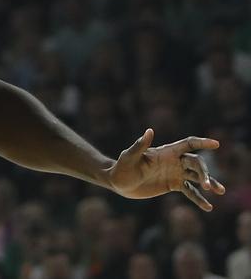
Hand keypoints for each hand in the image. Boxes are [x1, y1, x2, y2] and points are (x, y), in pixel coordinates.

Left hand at [105, 129, 225, 210]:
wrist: (118, 183)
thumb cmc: (122, 167)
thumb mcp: (129, 157)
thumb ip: (139, 145)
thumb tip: (149, 131)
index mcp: (166, 152)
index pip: (188, 144)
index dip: (202, 143)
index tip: (216, 144)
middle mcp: (174, 161)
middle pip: (196, 163)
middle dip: (204, 172)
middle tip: (208, 185)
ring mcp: (175, 173)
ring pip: (197, 177)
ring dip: (209, 182)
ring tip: (220, 192)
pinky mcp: (173, 185)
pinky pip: (190, 191)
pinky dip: (199, 199)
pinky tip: (208, 207)